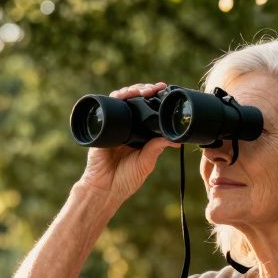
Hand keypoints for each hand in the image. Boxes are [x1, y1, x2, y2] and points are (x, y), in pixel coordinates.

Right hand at [74, 82, 179, 209]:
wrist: (105, 188)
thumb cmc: (125, 179)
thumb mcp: (146, 162)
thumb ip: (157, 148)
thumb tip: (175, 140)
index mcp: (139, 135)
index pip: (148, 111)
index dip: (155, 100)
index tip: (165, 92)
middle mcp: (127, 127)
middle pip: (135, 101)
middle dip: (146, 91)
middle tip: (157, 88)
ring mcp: (114, 124)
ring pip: (123, 100)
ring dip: (133, 91)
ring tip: (144, 91)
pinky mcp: (103, 126)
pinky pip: (109, 106)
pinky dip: (117, 97)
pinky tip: (125, 94)